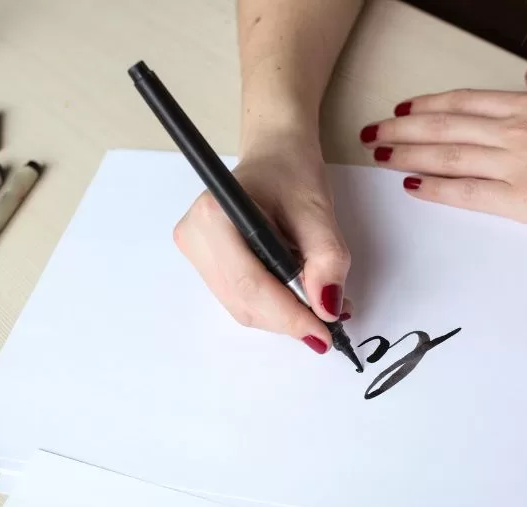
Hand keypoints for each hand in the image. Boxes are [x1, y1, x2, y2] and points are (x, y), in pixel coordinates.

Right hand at [174, 131, 351, 353]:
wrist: (275, 155)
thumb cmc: (291, 172)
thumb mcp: (318, 211)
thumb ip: (326, 260)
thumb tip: (327, 308)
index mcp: (215, 216)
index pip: (251, 284)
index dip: (289, 316)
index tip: (324, 332)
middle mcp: (195, 237)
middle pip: (245, 302)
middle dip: (290, 318)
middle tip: (331, 322)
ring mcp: (196, 253)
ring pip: (243, 307)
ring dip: (284, 315)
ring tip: (320, 305)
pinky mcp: (205, 264)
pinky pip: (241, 300)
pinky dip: (274, 306)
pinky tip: (297, 296)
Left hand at [361, 67, 526, 235]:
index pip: (465, 103)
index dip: (429, 106)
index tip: (404, 108)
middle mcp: (516, 130)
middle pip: (445, 127)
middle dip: (404, 129)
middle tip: (374, 133)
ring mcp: (515, 164)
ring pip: (447, 156)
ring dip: (409, 155)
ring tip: (381, 156)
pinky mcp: (521, 200)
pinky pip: (466, 192)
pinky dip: (435, 188)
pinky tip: (412, 186)